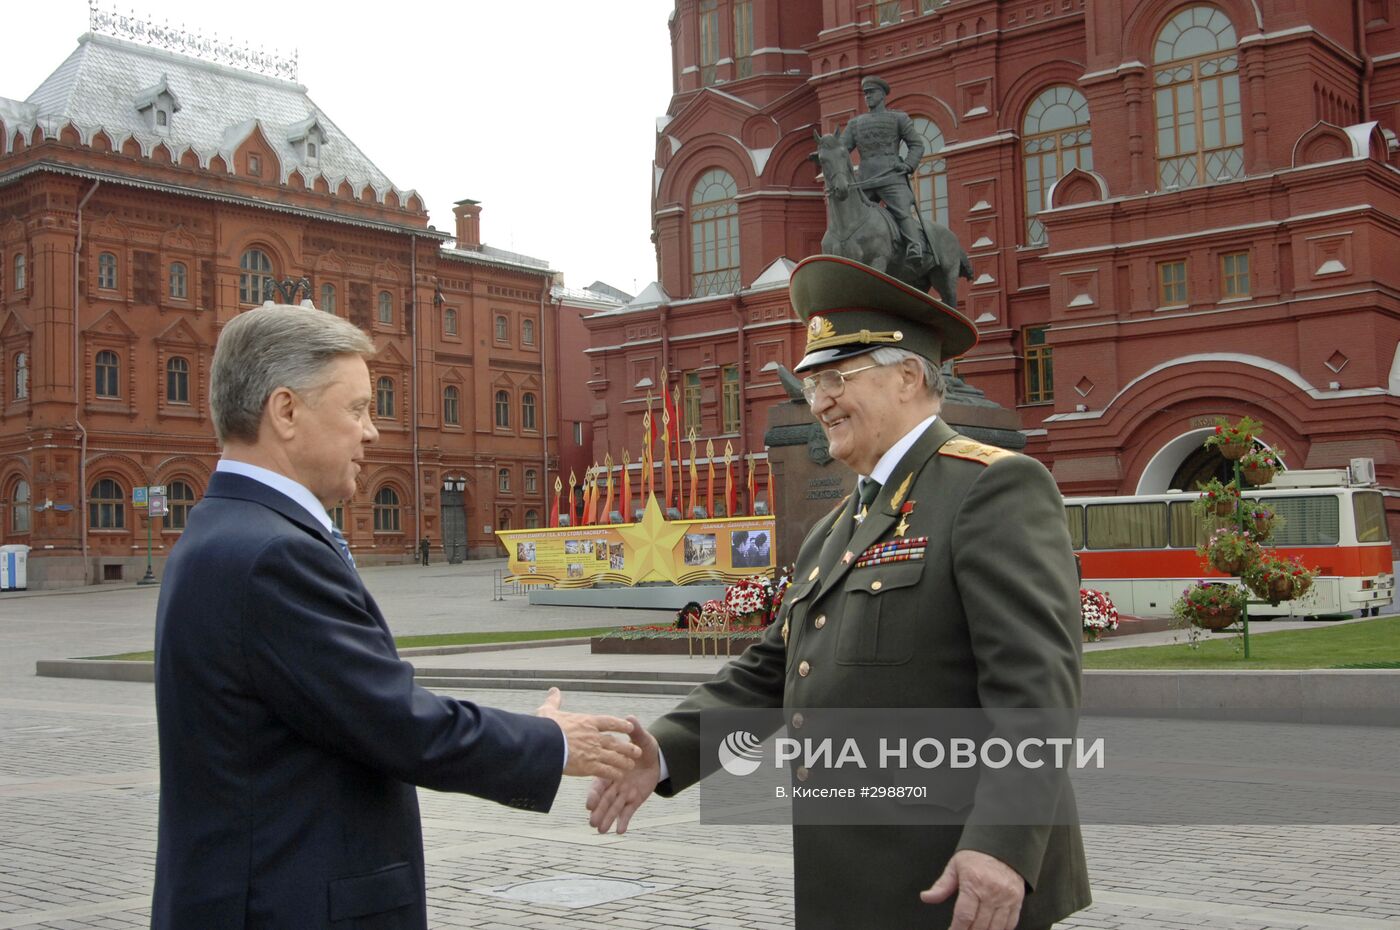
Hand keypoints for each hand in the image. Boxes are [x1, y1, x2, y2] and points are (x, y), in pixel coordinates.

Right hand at [535, 688, 640, 780]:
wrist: (545, 744)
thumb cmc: (545, 727)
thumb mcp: (549, 711)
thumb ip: (554, 702)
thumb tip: (554, 690)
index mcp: (587, 722)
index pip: (609, 722)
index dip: (620, 724)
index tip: (629, 727)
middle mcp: (594, 736)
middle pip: (615, 742)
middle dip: (626, 747)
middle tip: (636, 751)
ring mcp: (593, 751)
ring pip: (614, 757)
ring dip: (623, 761)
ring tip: (631, 765)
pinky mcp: (589, 766)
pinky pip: (606, 770)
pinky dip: (614, 773)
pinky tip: (620, 775)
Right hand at [586, 716, 659, 833]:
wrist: (655, 758)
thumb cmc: (643, 747)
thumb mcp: (641, 739)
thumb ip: (635, 731)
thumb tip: (630, 718)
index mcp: (611, 770)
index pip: (600, 784)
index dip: (594, 794)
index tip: (588, 804)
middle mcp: (614, 784)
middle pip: (604, 800)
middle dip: (598, 811)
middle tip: (591, 823)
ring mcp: (623, 794)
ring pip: (613, 808)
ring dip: (607, 819)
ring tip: (601, 831)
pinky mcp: (634, 800)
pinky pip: (628, 812)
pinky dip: (624, 821)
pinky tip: (620, 831)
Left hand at [920, 849, 1024, 929]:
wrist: (1002, 846)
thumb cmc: (977, 857)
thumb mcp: (955, 867)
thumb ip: (941, 886)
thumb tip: (926, 897)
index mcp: (974, 883)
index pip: (964, 916)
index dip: (956, 929)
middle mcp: (992, 892)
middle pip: (980, 925)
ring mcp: (1006, 898)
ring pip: (996, 928)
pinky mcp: (1017, 901)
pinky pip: (1010, 924)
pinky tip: (990, 929)